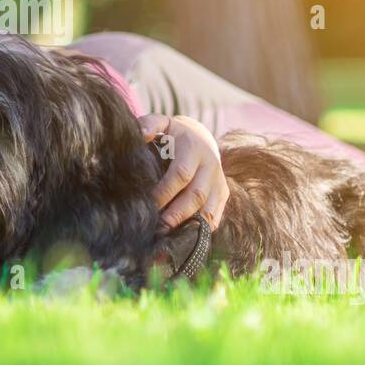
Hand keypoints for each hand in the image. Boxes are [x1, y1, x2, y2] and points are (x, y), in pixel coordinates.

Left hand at [138, 113, 229, 230]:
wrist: (201, 137)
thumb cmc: (174, 134)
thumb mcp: (163, 123)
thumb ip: (150, 124)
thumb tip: (140, 133)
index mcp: (194, 148)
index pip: (181, 174)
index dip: (165, 191)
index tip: (148, 204)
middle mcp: (211, 165)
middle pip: (196, 195)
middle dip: (178, 214)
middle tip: (159, 228)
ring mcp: (220, 181)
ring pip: (209, 209)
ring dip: (191, 225)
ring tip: (171, 239)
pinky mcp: (224, 193)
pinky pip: (216, 216)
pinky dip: (203, 229)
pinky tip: (187, 240)